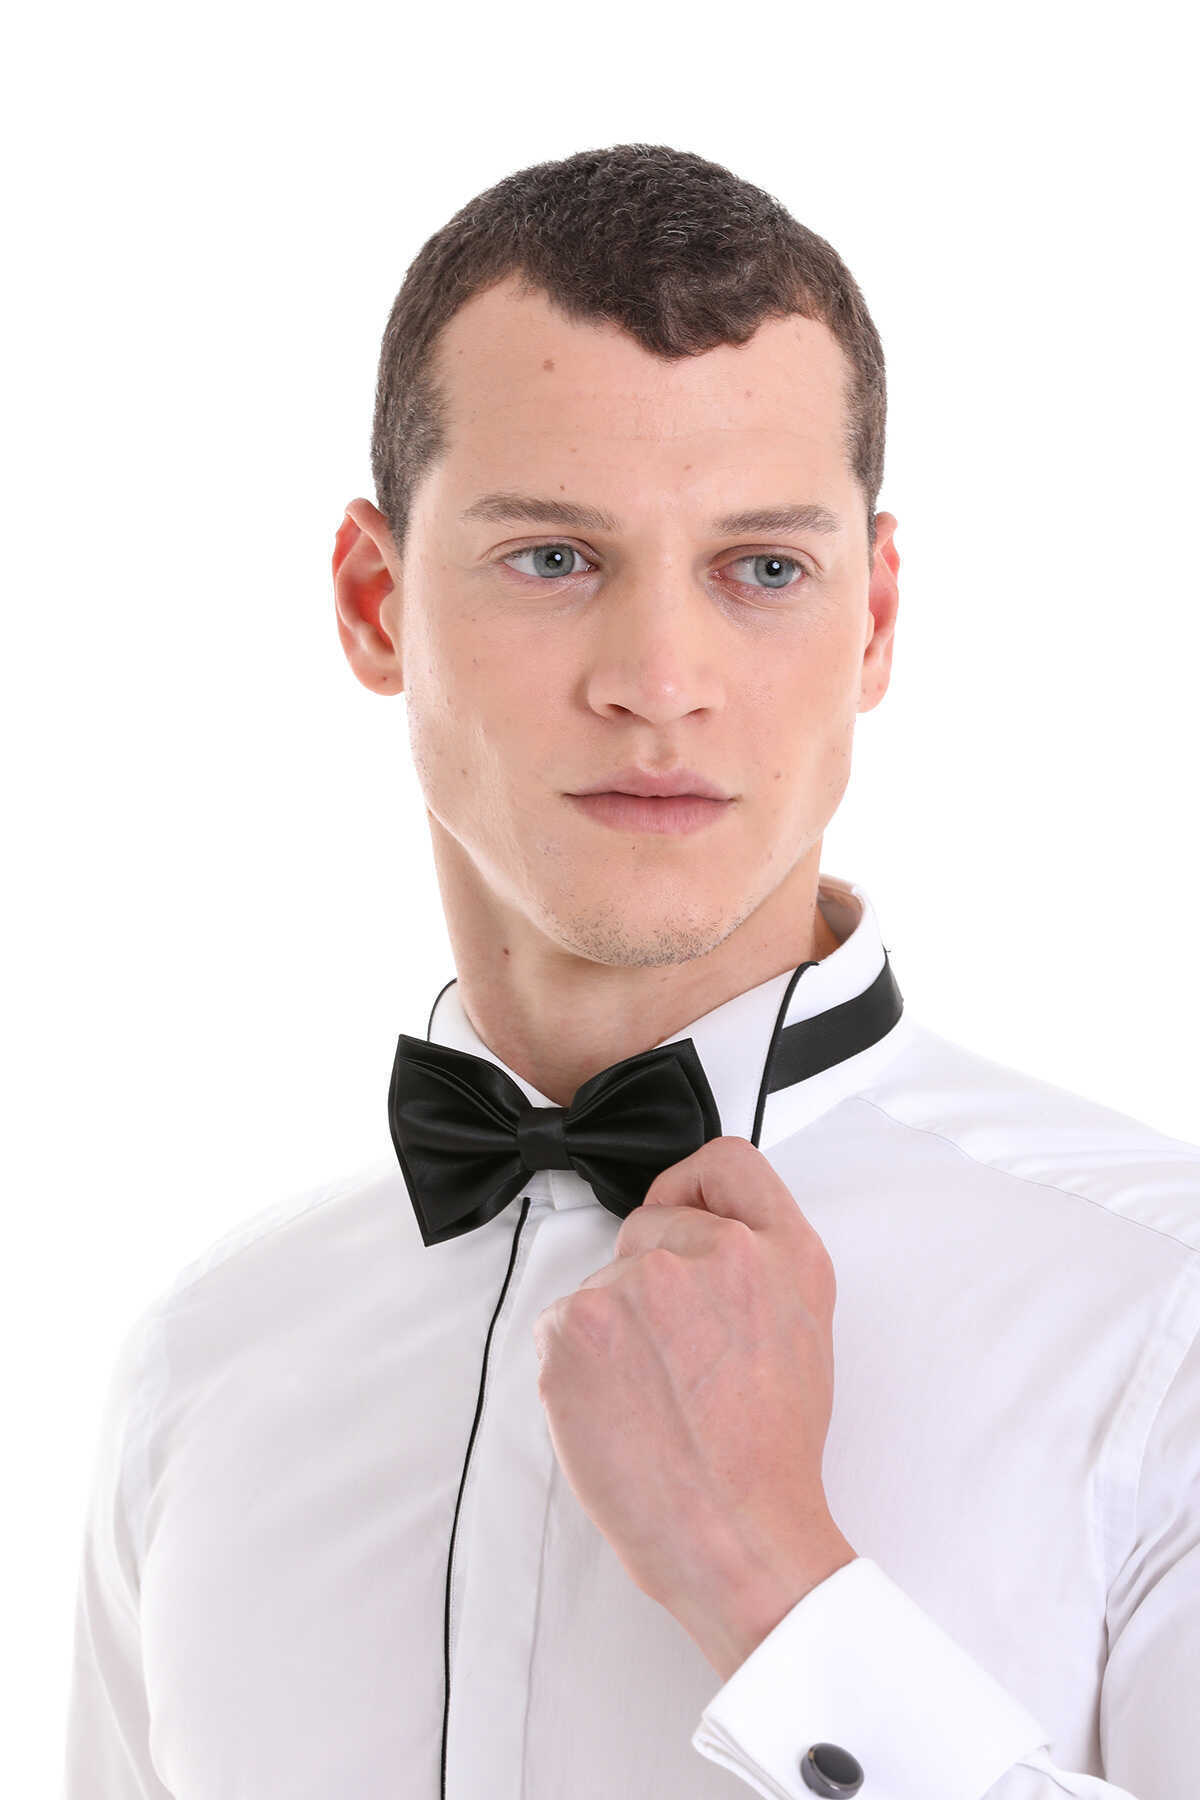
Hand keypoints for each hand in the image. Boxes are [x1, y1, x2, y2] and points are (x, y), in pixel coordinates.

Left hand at [531, 1135, 856, 1680]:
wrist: (735, 1536)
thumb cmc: (769, 1455)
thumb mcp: (802, 1330)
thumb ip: (759, 1264)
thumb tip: (699, 1239)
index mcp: (781, 1252)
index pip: (726, 1163)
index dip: (694, 1188)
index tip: (679, 1216)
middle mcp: (712, 1252)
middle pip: (648, 1227)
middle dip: (651, 1281)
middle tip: (678, 1361)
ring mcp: (639, 1283)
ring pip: (603, 1285)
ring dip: (614, 1331)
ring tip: (654, 1400)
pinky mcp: (577, 1323)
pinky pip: (562, 1326)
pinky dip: (578, 1366)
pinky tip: (617, 1411)